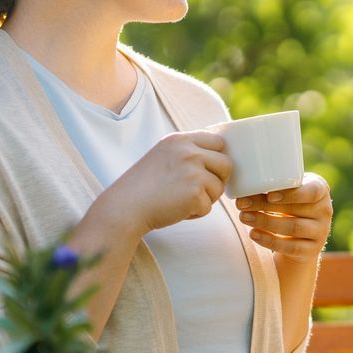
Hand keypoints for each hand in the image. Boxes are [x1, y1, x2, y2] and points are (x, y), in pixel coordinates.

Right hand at [104, 131, 231, 234]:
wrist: (125, 207)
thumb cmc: (144, 186)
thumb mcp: (164, 155)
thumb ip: (188, 151)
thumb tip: (220, 156)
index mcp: (180, 140)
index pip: (218, 142)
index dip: (217, 159)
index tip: (207, 171)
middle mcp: (189, 152)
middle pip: (227, 164)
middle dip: (217, 180)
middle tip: (199, 190)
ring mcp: (193, 172)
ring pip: (219, 187)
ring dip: (206, 198)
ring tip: (182, 200)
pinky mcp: (195, 193)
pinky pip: (209, 206)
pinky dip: (196, 212)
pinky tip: (177, 210)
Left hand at [235, 173, 331, 262]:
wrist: (301, 235)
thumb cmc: (290, 204)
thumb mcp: (289, 192)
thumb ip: (276, 184)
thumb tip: (242, 182)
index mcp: (320, 189)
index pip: (312, 191)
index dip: (291, 194)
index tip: (269, 195)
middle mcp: (325, 210)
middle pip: (295, 209)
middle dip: (265, 206)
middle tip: (242, 204)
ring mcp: (321, 231)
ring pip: (293, 228)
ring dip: (265, 222)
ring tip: (244, 217)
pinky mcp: (312, 250)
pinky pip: (290, 247)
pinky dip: (269, 240)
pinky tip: (253, 233)